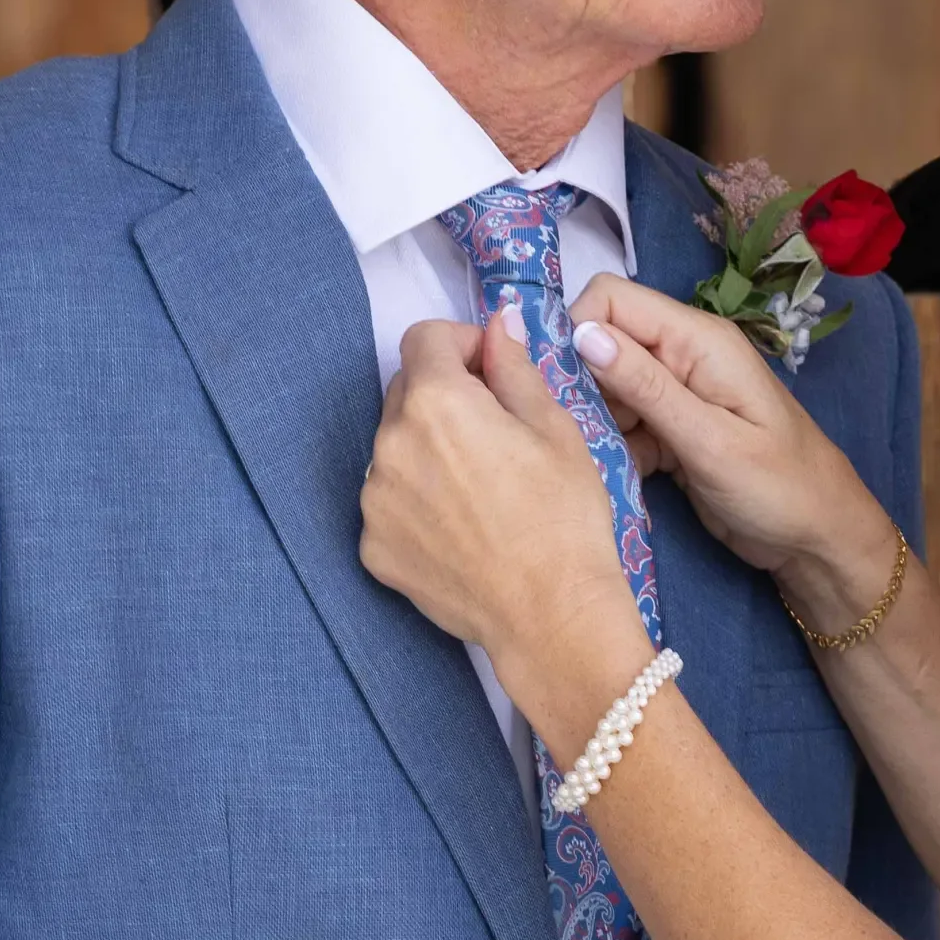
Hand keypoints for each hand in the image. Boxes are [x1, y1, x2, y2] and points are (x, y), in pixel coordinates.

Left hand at [359, 313, 647, 714]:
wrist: (551, 615)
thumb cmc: (564, 520)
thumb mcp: (554, 428)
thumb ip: (513, 367)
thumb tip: (498, 324)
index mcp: (436, 402)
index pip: (424, 338)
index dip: (462, 345)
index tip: (491, 368)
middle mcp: (389, 444)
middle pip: (406, 392)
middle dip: (445, 397)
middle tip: (497, 434)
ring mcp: (374, 500)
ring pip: (396, 449)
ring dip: (428, 451)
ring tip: (481, 490)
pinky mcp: (374, 547)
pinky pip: (389, 504)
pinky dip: (417, 504)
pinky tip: (462, 527)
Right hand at [567, 277, 900, 635]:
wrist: (818, 538)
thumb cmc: (780, 487)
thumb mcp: (710, 440)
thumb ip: (646, 386)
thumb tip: (583, 334)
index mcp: (698, 340)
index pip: (611, 300)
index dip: (575, 331)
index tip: (556, 383)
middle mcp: (682, 357)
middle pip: (601, 344)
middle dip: (579, 384)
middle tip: (573, 434)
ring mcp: (676, 396)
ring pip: (606, 390)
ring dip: (593, 422)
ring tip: (596, 460)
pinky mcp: (670, 433)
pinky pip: (623, 426)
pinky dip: (613, 448)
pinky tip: (617, 476)